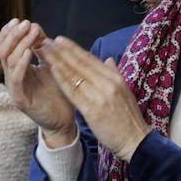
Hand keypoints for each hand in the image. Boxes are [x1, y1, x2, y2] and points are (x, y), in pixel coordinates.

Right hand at [0, 18, 75, 145]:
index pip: (4, 46)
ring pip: (8, 61)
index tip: (20, 20)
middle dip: (13, 34)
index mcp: (17, 68)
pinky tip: (29, 52)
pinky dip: (21, 63)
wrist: (63, 120)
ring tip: (30, 32)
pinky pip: (16, 78)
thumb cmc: (57, 93)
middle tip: (25, 23)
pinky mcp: (20, 99)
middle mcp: (12, 76)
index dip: (9, 32)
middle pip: (2, 50)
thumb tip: (36, 28)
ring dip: (19, 44)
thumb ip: (42, 48)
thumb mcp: (50, 65)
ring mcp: (14, 88)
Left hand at [40, 37, 148, 162]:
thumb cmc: (129, 118)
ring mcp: (100, 95)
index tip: (60, 40)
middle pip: (80, 63)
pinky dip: (62, 78)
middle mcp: (107, 83)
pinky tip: (52, 69)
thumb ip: (115, 73)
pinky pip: (73, 91)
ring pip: (75, 74)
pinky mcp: (92, 109)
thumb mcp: (126, 91)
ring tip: (45, 51)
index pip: (90, 59)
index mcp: (115, 78)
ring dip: (58, 60)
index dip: (73, 48)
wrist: (135, 140)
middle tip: (47, 40)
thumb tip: (108, 59)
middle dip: (62, 51)